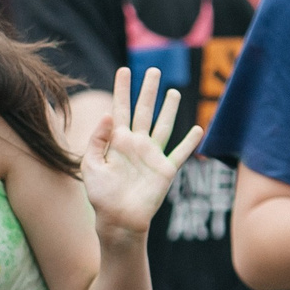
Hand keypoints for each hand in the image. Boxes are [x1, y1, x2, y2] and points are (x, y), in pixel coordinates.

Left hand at [79, 68, 201, 237]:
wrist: (118, 219)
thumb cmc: (101, 195)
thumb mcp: (90, 165)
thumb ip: (97, 140)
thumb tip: (108, 114)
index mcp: (117, 141)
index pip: (120, 108)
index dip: (122, 89)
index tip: (124, 70)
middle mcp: (136, 143)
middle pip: (144, 110)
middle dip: (148, 90)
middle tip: (153, 70)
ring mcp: (152, 155)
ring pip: (163, 125)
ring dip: (169, 108)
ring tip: (173, 91)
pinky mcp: (165, 169)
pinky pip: (180, 153)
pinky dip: (190, 142)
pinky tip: (199, 129)